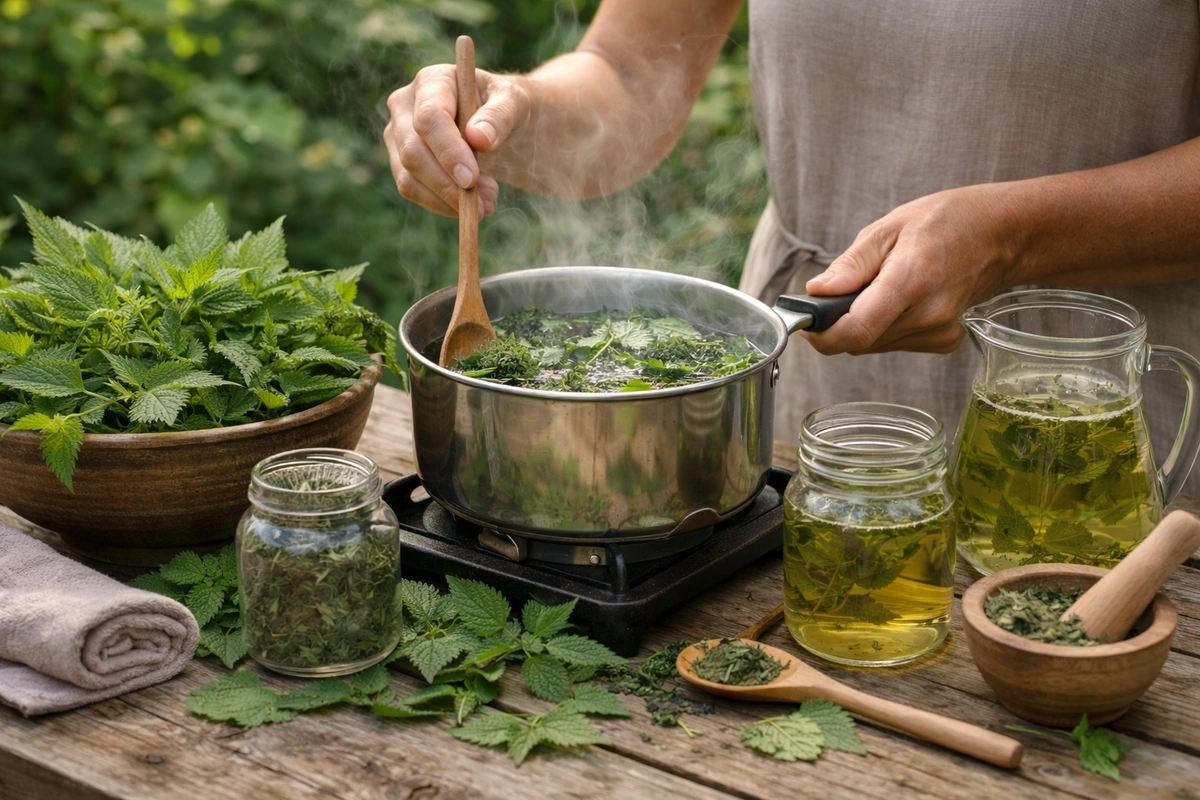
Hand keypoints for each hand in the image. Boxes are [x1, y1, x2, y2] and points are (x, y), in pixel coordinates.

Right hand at [383, 64, 528, 216]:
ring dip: (446, 199)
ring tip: (486, 203)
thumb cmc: (504, 107)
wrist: (496, 123)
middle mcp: (405, 105)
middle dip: (447, 183)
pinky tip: (470, 206)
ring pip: (408, 177)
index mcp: (433, 81)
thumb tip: (478, 138)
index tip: (471, 179)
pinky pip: (411, 190)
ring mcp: (398, 134)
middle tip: (486, 200)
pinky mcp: (400, 161)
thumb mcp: (514, 103)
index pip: (429, 118)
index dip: (448, 151)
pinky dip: (441, 204)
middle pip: (413, 151)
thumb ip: (500, 115)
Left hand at [800, 184, 1020, 354]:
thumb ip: (852, 264)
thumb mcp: (891, 226)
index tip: (806, 322)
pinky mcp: (944, 340)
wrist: (1004, 234)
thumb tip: (817, 292)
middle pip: (860, 341)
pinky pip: (894, 345)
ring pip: (874, 345)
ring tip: (879, 286)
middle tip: (842, 290)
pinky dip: (883, 328)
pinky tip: (899, 301)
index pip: (857, 331)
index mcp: (910, 280)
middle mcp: (927, 314)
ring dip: (861, 323)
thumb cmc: (948, 221)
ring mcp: (939, 331)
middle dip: (837, 323)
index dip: (823, 335)